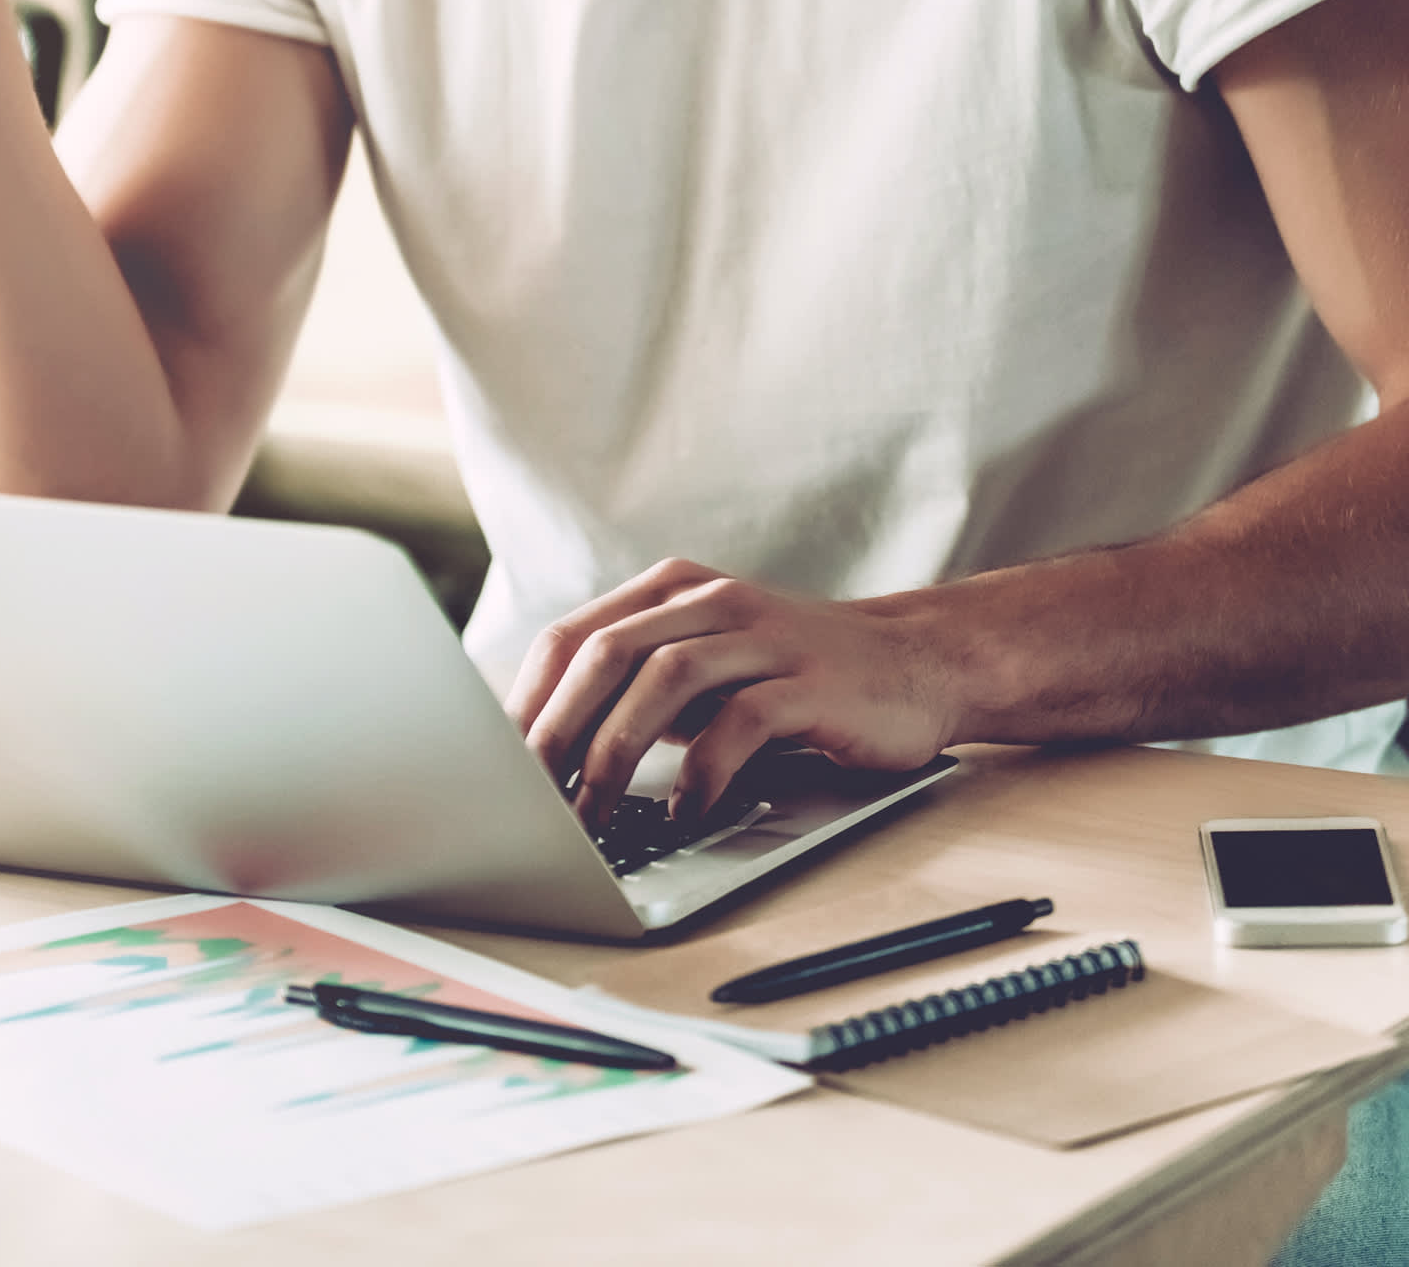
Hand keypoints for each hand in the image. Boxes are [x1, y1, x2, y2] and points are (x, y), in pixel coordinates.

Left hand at [506, 559, 966, 823]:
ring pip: (663, 677)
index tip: (494, 765)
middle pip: (606, 654)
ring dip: (616, 752)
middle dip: (557, 730)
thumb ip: (638, 692)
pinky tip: (685, 812)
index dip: (527, 702)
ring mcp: (762, 637)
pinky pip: (741, 722)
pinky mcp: (810, 682)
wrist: (914, 663)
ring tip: (592, 815)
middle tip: (528, 798)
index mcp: (671, 592)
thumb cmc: (791, 678)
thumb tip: (546, 753)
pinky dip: (703, 770)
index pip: (571, 638)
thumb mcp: (705, 670)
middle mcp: (710, 602)